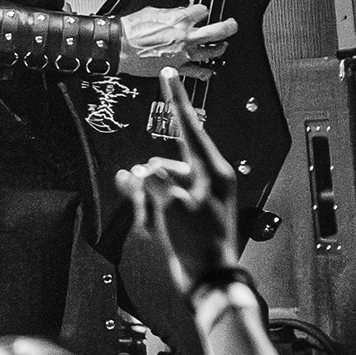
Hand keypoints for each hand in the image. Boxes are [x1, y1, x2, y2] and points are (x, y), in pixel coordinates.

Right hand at [117, 4, 233, 68]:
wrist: (119, 47)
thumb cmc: (131, 30)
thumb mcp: (152, 11)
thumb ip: (171, 12)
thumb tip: (180, 13)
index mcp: (179, 19)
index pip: (202, 10)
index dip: (202, 10)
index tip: (201, 12)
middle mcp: (185, 37)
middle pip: (217, 31)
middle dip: (228, 27)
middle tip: (233, 25)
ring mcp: (182, 54)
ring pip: (210, 53)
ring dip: (219, 49)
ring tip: (223, 47)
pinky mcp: (176, 68)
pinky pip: (196, 72)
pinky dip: (205, 73)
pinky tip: (209, 72)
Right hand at [119, 71, 243, 292]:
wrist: (209, 281)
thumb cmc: (200, 243)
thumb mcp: (175, 208)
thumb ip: (156, 182)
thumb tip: (142, 171)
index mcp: (213, 171)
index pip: (189, 126)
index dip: (175, 99)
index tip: (168, 73)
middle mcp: (205, 179)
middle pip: (163, 163)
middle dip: (150, 184)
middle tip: (158, 211)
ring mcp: (194, 196)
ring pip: (156, 183)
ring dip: (148, 203)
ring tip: (155, 226)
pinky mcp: (183, 212)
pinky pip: (158, 200)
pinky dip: (150, 211)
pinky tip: (147, 224)